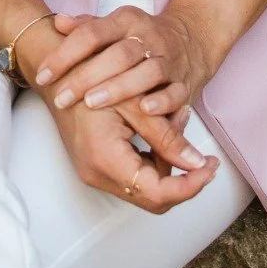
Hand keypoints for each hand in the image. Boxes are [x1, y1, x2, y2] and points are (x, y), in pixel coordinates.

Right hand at [12, 14, 217, 211]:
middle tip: (206, 157)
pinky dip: (152, 157)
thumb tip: (198, 163)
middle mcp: (97, 173)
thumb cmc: (91, 77)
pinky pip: (132, 173)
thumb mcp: (135, 103)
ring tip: (178, 122)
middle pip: (152, 196)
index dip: (190, 185)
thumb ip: (167, 136)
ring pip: (144, 186)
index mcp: (106, 159)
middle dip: (183, 178)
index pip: (157, 193)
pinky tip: (159, 127)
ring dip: (167, 163)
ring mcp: (94, 171)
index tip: (211, 167)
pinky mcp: (95, 163)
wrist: (55, 70)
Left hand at [32, 2, 216, 124]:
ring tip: (91, 104)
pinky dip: (162, 102)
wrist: (193, 38)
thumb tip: (58, 22)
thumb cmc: (142, 37)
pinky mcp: (185, 82)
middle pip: (118, 54)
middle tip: (62, 96)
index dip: (66, 54)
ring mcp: (169, 60)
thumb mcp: (115, 25)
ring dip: (118, 89)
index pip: (92, 33)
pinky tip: (144, 111)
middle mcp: (148, 38)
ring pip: (146, 73)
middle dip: (87, 76)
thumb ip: (87, 26)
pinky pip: (176, 93)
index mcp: (127, 21)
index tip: (43, 75)